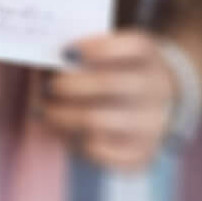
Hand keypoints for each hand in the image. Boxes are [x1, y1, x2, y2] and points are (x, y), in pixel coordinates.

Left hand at [38, 30, 183, 169]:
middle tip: (50, 87)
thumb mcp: (111, 51)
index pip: (134, 47)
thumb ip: (82, 52)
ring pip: (99, 121)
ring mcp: (153, 124)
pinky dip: (77, 143)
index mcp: (149, 56)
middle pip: (109, 84)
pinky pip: (103, 152)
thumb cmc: (119, 69)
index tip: (67, 50)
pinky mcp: (143, 153)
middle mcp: (156, 89)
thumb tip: (44, 64)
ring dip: (63, 116)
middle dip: (69, 86)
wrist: (157, 101)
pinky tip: (65, 132)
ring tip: (47, 112)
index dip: (100, 47)